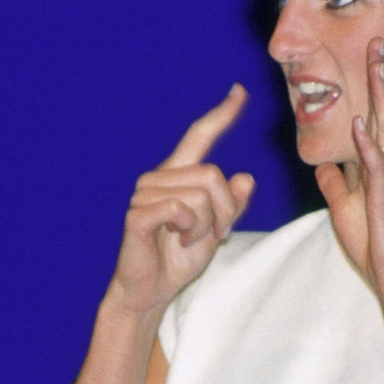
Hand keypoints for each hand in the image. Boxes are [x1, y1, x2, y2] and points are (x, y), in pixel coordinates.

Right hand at [111, 85, 255, 317]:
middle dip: (222, 211)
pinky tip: (175, 239)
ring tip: (185, 238)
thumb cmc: (177, 258)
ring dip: (204, 226)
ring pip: (201, 195)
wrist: (150, 291)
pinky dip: (188, 228)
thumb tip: (245, 178)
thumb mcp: (215, 232)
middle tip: (205, 234)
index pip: (200, 137)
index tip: (240, 92)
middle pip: (213, 176)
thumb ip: (231, 206)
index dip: (221, 115)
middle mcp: (159, 177)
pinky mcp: (138, 213)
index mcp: (178, 175)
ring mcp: (145, 194)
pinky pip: (180, 208)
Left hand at [314, 39, 383, 311]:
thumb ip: (336, 186)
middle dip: (380, 79)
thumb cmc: (376, 252)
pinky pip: (377, 170)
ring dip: (381, 98)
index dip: (370, 91)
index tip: (366, 58)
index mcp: (379, 170)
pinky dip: (368, 145)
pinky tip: (360, 124)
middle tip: (377, 43)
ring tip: (376, 66)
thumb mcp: (345, 212)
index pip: (374, 121)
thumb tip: (323, 166)